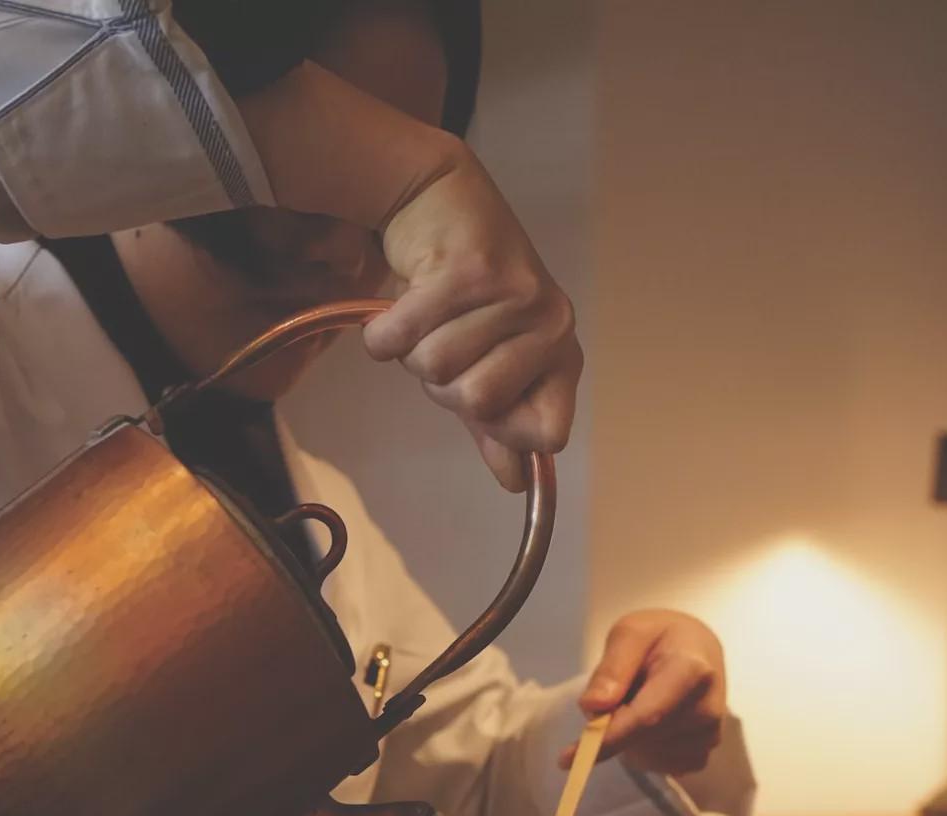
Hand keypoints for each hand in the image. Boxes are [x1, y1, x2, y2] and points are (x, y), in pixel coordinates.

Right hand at [365, 149, 582, 491]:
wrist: (438, 200)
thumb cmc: (464, 294)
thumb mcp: (486, 363)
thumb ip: (498, 428)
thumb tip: (516, 485)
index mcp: (562, 354)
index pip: (547, 434)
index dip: (503, 430)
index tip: (480, 399)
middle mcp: (551, 324)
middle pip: (478, 402)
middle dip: (442, 383)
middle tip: (444, 341)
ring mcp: (514, 294)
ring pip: (437, 368)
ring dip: (412, 350)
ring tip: (426, 316)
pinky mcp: (469, 269)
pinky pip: (405, 337)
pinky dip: (384, 332)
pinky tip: (395, 306)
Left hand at [559, 611, 725, 775]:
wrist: (698, 651)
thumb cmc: (660, 638)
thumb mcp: (630, 634)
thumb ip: (612, 667)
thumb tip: (593, 707)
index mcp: (691, 671)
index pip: (647, 716)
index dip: (608, 739)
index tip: (568, 757)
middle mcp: (707, 708)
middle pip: (641, 738)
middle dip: (612, 728)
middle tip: (615, 697)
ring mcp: (709, 735)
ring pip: (645, 756)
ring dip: (628, 738)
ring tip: (640, 702)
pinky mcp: (703, 754)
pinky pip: (658, 766)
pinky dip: (643, 751)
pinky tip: (652, 723)